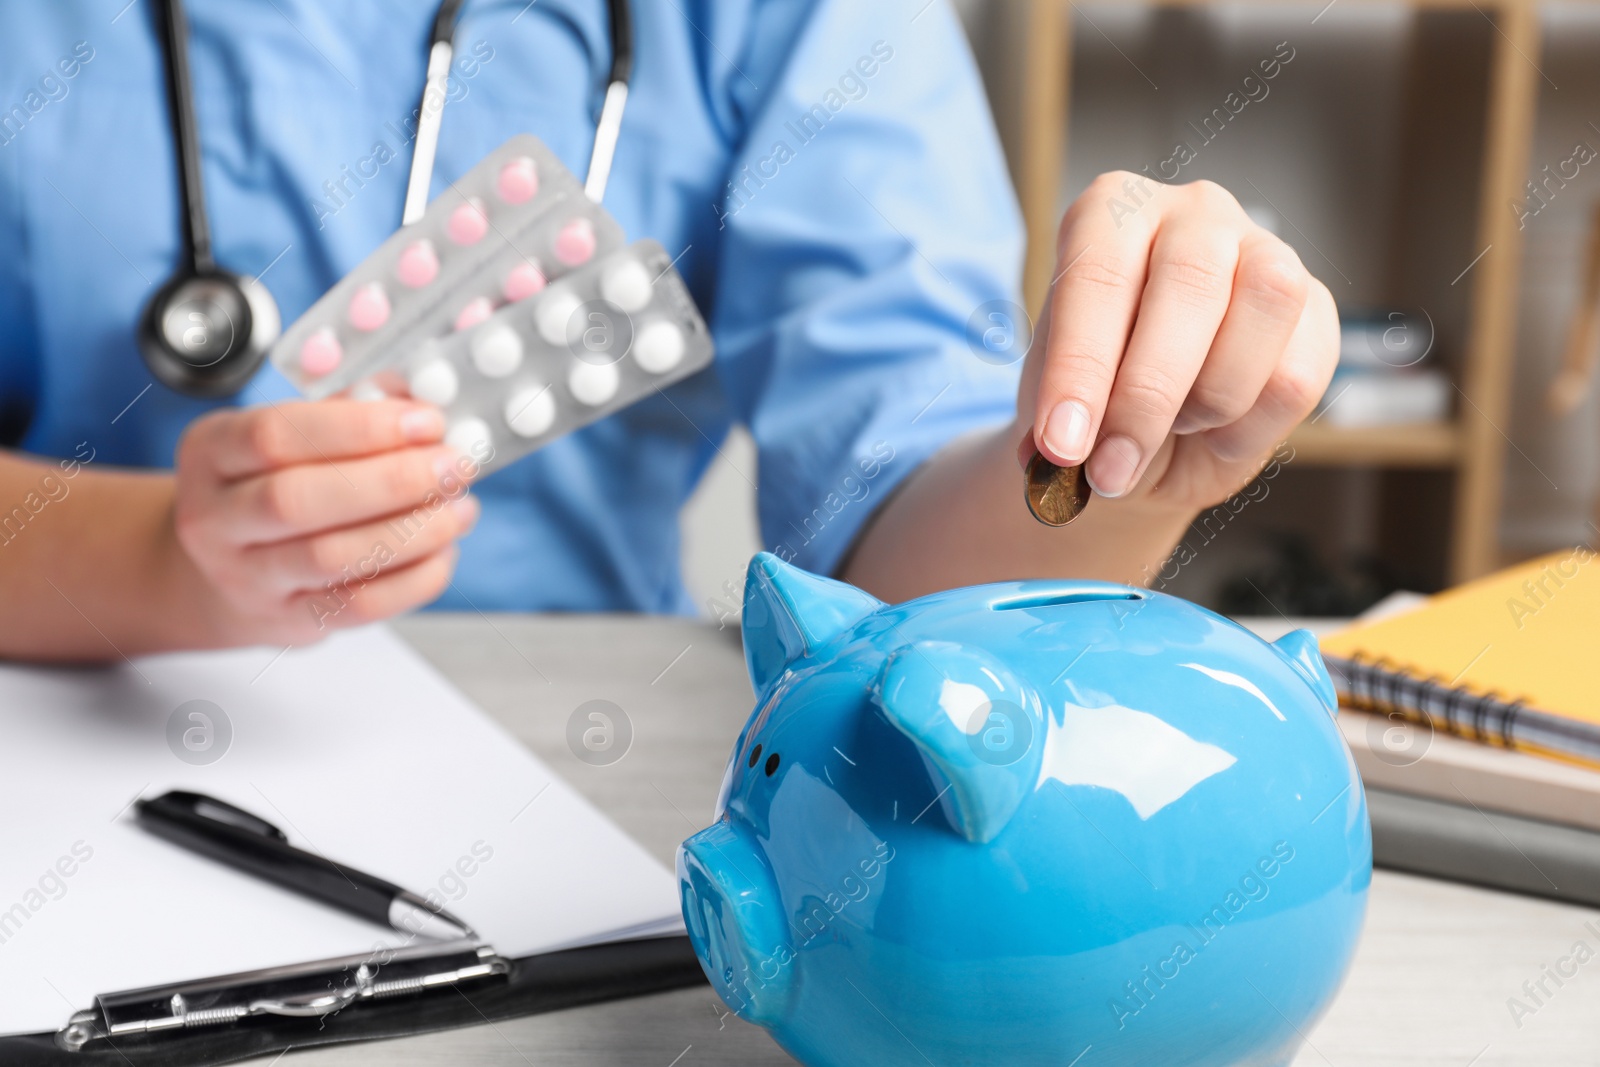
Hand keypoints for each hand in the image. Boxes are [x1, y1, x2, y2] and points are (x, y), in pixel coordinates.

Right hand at [171, 399, 478, 644]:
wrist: (228, 571)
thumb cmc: (275, 483)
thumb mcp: (292, 435)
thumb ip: (349, 410)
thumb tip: (420, 400)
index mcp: (212, 451)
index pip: (276, 434)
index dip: (360, 427)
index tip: (426, 422)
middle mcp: (215, 518)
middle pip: (298, 501)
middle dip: (392, 480)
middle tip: (454, 467)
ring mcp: (246, 577)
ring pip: (331, 559)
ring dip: (412, 532)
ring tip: (461, 509)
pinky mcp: (288, 620)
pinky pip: (358, 606)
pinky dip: (414, 580)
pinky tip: (444, 551)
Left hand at [1018, 173, 1337, 511]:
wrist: (1148, 426)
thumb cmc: (1095, 390)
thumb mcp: (1057, 397)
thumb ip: (1059, 411)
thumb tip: (1060, 449)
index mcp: (1113, 212)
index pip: (1097, 276)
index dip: (1079, 366)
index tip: (1060, 443)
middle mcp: (1194, 213)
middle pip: (1190, 285)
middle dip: (1145, 396)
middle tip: (1109, 471)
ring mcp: (1266, 251)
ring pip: (1264, 310)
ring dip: (1208, 401)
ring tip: (1171, 428)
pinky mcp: (1316, 309)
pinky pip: (1296, 376)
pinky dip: (1247, 427)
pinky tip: (1213, 432)